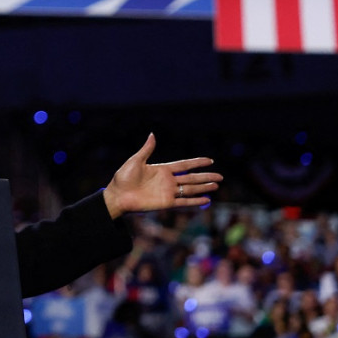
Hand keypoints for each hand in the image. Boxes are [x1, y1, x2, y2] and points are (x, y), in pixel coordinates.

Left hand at [102, 133, 221, 218]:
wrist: (117, 195)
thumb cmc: (123, 178)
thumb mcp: (135, 161)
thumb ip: (147, 150)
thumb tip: (152, 134)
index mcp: (161, 169)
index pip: (184, 165)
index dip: (196, 162)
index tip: (210, 160)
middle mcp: (168, 181)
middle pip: (191, 178)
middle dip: (205, 176)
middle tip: (220, 176)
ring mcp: (168, 192)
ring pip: (190, 189)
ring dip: (203, 187)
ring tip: (216, 185)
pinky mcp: (166, 203)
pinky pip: (184, 202)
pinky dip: (195, 201)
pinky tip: (206, 200)